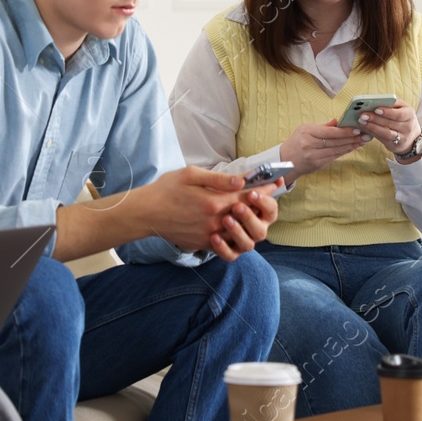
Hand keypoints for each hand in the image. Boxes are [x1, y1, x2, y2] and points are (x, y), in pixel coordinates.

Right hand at [137, 166, 278, 253]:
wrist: (146, 213)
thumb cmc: (167, 189)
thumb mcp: (191, 175)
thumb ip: (218, 179)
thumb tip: (242, 180)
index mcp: (214, 202)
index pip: (248, 195)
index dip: (265, 188)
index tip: (276, 183)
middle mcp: (215, 222)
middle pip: (248, 215)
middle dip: (260, 205)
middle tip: (264, 195)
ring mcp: (210, 236)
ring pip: (241, 234)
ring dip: (249, 223)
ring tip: (250, 211)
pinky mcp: (203, 244)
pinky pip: (227, 245)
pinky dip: (234, 235)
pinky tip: (233, 224)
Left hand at [206, 185, 280, 261]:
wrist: (190, 213)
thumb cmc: (206, 193)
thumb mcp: (215, 181)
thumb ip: (231, 180)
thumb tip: (242, 180)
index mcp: (258, 211)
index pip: (271, 208)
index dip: (265, 201)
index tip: (252, 193)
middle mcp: (253, 228)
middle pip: (261, 230)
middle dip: (250, 218)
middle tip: (237, 206)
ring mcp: (242, 241)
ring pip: (248, 244)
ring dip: (238, 232)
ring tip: (226, 219)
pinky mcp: (228, 251)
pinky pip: (230, 255)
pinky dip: (224, 248)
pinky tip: (214, 236)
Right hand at [280, 119, 371, 176]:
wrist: (286, 160)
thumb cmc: (296, 141)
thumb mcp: (305, 128)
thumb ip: (323, 126)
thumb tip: (338, 121)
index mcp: (307, 133)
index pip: (329, 132)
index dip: (344, 131)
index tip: (357, 129)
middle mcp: (310, 145)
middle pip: (335, 142)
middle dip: (352, 138)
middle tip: (365, 135)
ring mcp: (314, 157)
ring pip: (337, 151)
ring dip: (351, 146)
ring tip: (362, 141)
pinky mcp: (318, 165)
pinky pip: (334, 157)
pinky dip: (344, 152)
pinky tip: (352, 148)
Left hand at [357, 102, 421, 158]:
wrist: (412, 138)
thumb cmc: (403, 118)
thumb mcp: (402, 109)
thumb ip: (392, 104)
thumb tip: (374, 102)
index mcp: (410, 114)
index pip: (399, 114)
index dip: (387, 112)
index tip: (376, 109)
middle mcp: (408, 127)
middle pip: (390, 123)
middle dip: (375, 118)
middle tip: (363, 115)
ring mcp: (402, 138)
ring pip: (386, 133)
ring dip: (372, 127)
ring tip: (362, 122)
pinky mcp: (395, 145)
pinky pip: (383, 139)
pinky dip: (373, 133)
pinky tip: (365, 128)